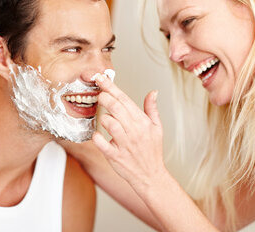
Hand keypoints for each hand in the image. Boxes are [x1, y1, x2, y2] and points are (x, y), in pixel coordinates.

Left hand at [92, 74, 166, 193]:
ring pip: (109, 123)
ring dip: (103, 118)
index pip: (124, 99)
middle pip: (115, 107)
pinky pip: (102, 143)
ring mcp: (124, 144)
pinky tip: (97, 136)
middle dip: (104, 97)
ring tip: (104, 119)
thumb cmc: (152, 151)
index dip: (111, 87)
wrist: (151, 176)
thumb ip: (152, 109)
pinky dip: (97, 138)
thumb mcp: (157, 128)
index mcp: (142, 122)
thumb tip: (153, 92)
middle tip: (99, 95)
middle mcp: (134, 131)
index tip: (101, 78)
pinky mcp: (115, 156)